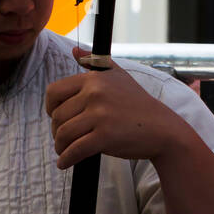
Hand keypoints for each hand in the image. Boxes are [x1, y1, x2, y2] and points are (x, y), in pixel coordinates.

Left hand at [45, 48, 183, 169]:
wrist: (163, 129)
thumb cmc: (138, 104)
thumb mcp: (118, 75)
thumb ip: (93, 62)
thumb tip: (74, 50)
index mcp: (94, 79)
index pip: (54, 91)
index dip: (50, 107)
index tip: (56, 117)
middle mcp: (95, 94)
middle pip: (57, 116)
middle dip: (56, 131)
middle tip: (63, 138)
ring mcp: (100, 115)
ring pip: (63, 134)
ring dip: (60, 147)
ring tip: (64, 150)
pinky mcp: (105, 136)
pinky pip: (75, 150)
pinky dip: (66, 159)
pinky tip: (64, 163)